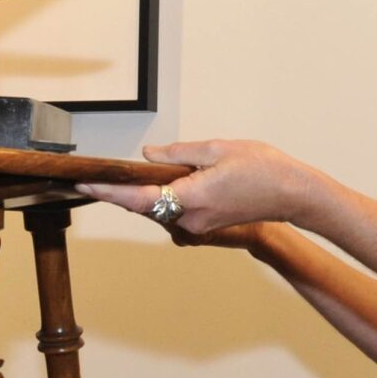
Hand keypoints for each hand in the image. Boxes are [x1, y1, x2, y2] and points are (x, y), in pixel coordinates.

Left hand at [79, 139, 320, 238]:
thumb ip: (179, 153)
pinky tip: (165, 184)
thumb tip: (148, 156)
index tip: (83, 184)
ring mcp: (198, 227)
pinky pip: (174, 214)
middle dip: (123, 192)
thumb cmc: (262, 168)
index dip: (108, 192)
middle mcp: (191, 219)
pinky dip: (165, 200)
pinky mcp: (205, 228)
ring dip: (147, 195)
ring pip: (160, 211)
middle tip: (99, 175)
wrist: (293, 195)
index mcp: (192, 197)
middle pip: (145, 206)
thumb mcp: (218, 148)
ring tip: (138, 175)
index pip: (139, 198)